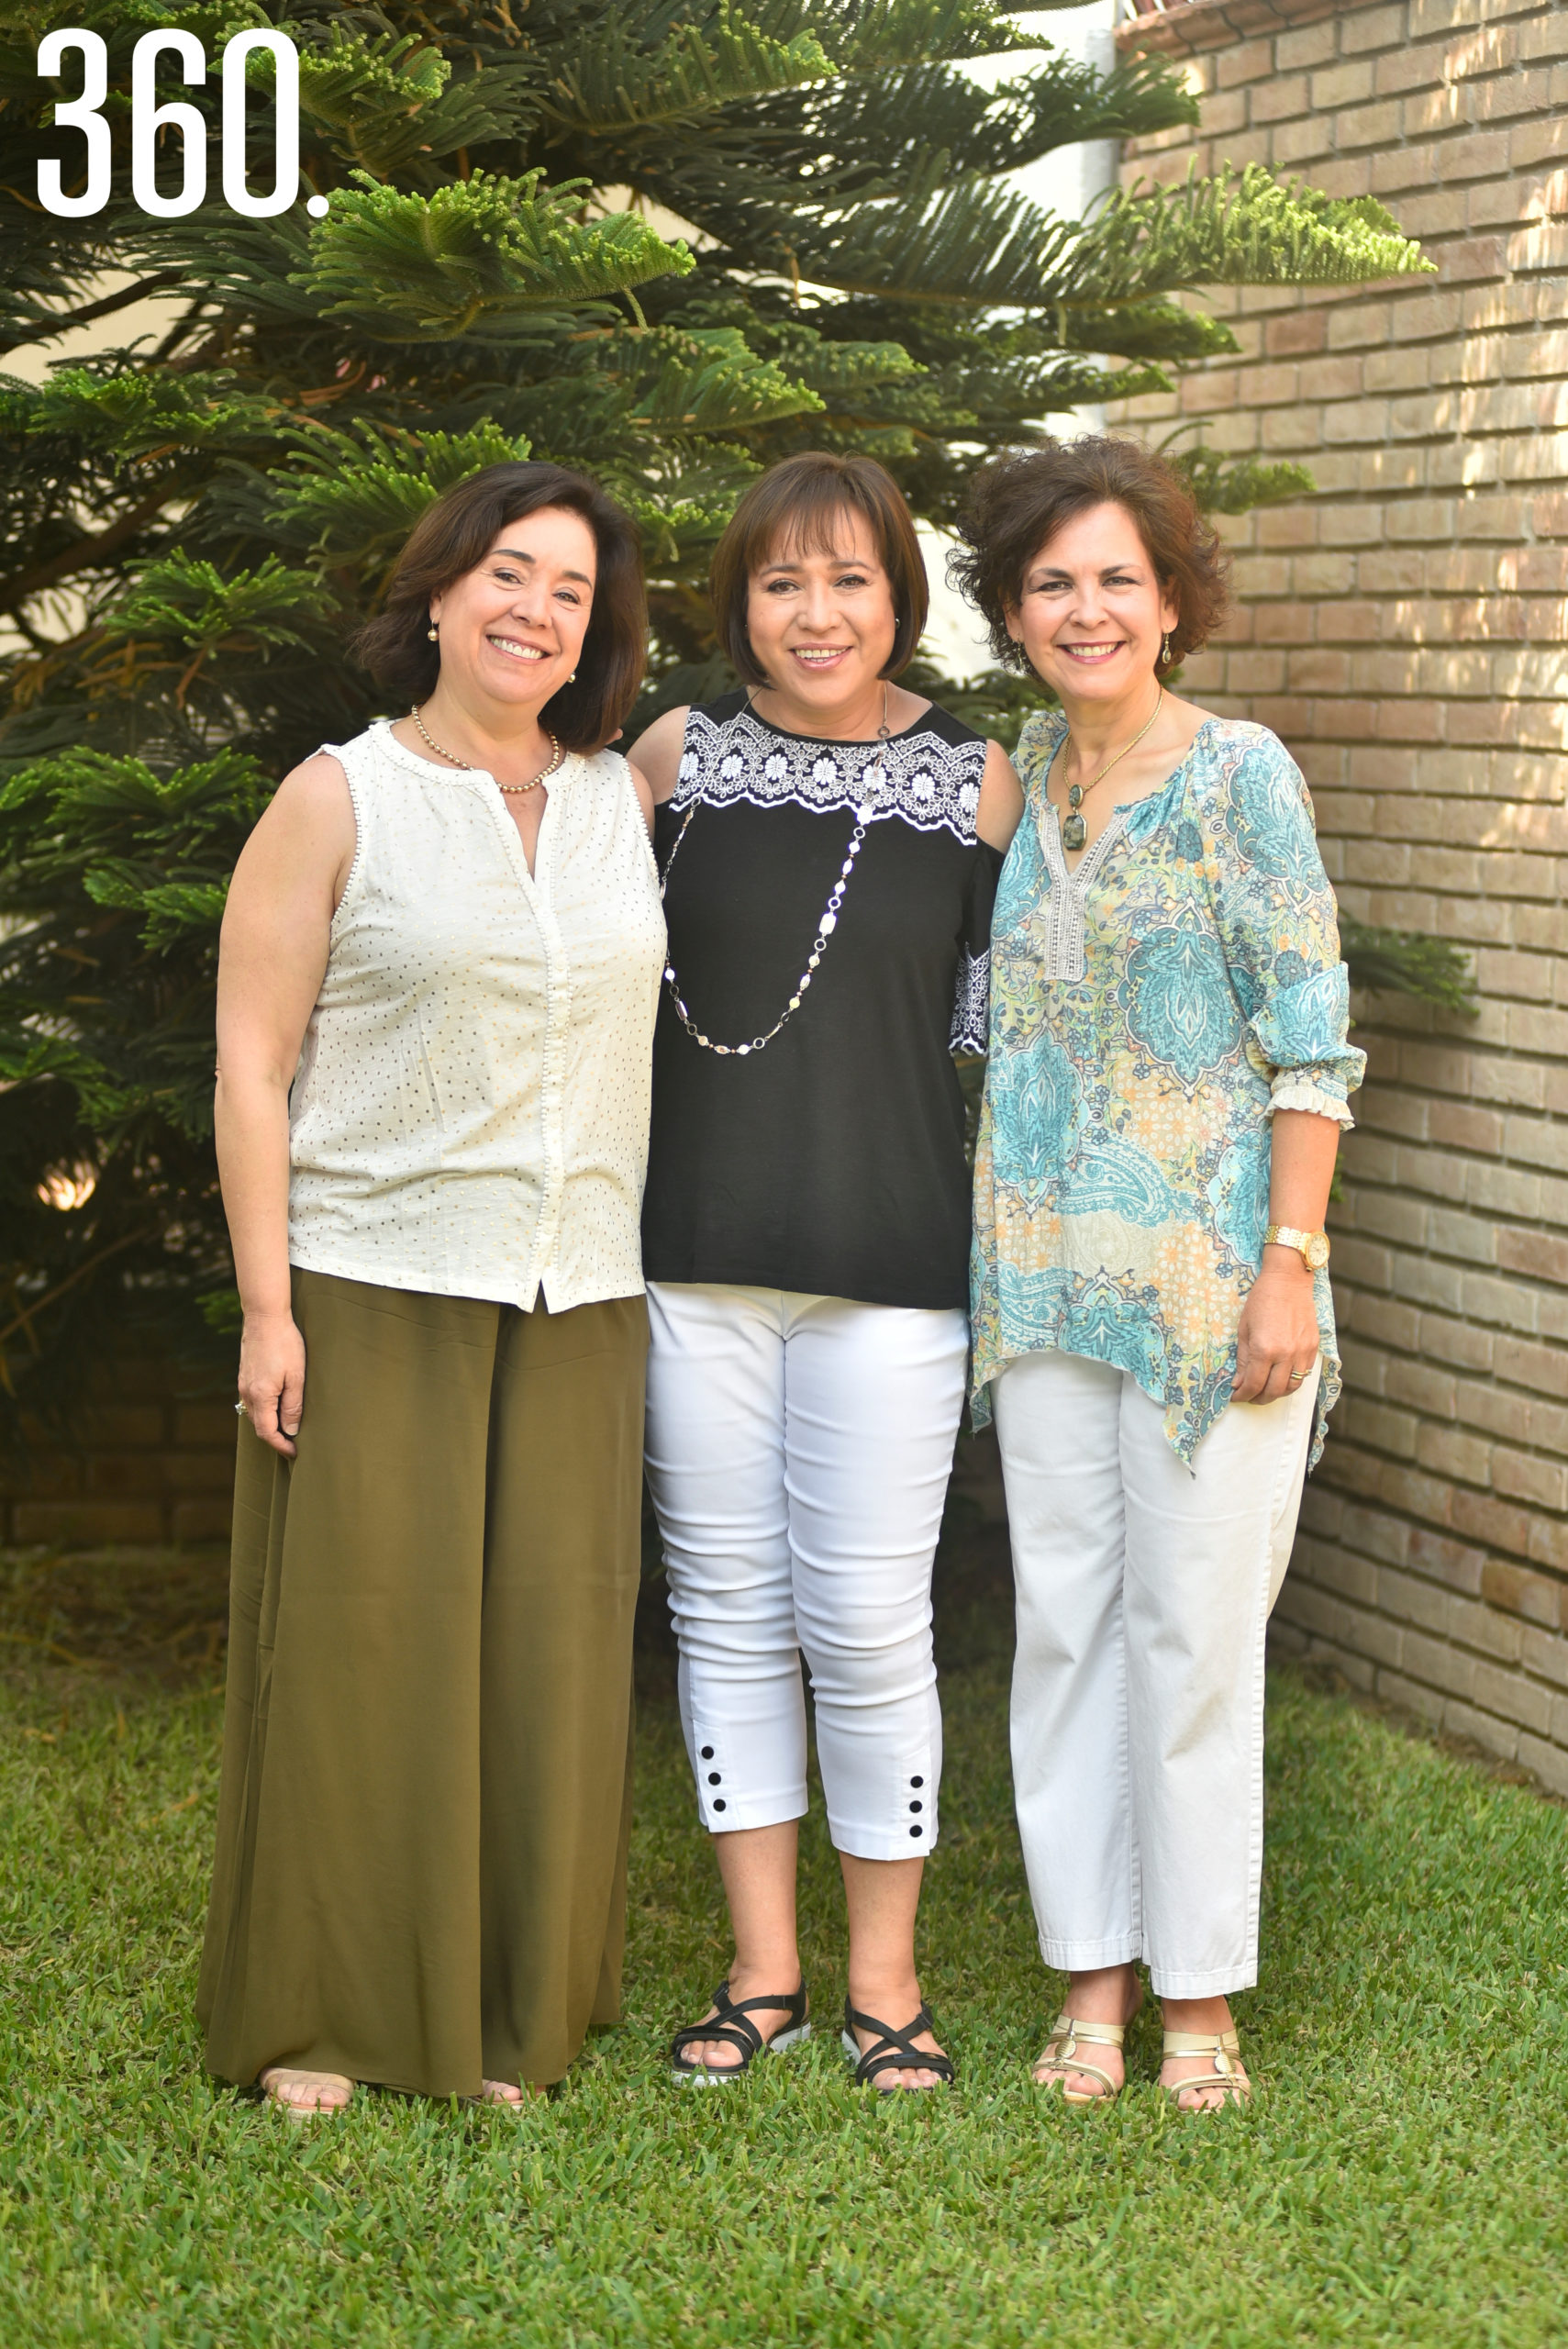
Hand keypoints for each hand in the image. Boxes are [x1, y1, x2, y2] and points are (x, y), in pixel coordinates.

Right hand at [237, 1309, 305, 1455]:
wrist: (264, 1317)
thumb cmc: (285, 1343)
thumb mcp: (297, 1376)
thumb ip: (293, 1405)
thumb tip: (291, 1430)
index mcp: (260, 1396)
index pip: (267, 1433)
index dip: (281, 1446)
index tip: (295, 1452)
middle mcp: (247, 1393)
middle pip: (259, 1425)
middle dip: (276, 1437)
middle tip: (295, 1443)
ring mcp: (243, 1384)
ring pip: (255, 1414)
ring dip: (271, 1423)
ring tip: (289, 1426)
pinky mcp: (245, 1376)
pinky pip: (253, 1402)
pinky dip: (265, 1410)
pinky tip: (279, 1406)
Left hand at [1233, 1249, 1318, 1403]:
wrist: (1288, 1281)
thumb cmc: (1261, 1300)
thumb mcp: (1244, 1329)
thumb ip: (1243, 1359)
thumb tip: (1238, 1383)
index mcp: (1264, 1349)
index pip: (1253, 1384)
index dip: (1242, 1395)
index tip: (1235, 1396)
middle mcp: (1286, 1355)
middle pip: (1273, 1391)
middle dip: (1258, 1399)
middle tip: (1248, 1396)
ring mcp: (1302, 1352)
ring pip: (1291, 1387)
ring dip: (1276, 1394)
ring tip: (1264, 1391)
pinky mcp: (1313, 1348)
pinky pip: (1304, 1374)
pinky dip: (1291, 1381)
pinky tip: (1280, 1378)